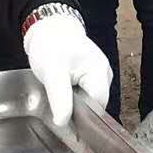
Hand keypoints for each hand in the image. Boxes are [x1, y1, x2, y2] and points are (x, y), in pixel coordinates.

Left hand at [23, 11, 111, 125]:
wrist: (48, 27)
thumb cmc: (51, 45)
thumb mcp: (52, 72)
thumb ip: (60, 98)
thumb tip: (63, 122)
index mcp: (100, 72)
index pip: (98, 106)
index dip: (83, 118)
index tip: (66, 124)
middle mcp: (104, 74)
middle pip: (96, 106)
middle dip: (78, 112)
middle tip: (58, 111)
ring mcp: (99, 75)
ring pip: (90, 102)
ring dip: (75, 105)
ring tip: (59, 101)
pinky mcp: (90, 76)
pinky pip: (85, 95)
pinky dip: (74, 98)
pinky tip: (63, 96)